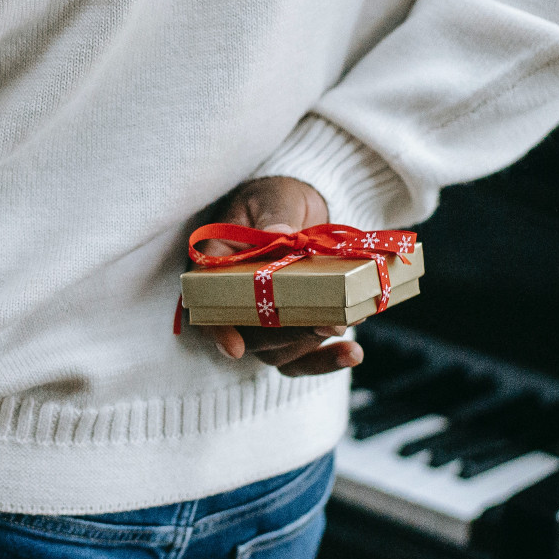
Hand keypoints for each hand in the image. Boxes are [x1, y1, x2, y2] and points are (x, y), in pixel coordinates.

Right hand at [196, 176, 363, 377]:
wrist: (302, 207)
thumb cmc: (277, 198)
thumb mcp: (275, 198)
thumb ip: (275, 216)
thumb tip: (278, 233)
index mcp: (217, 265)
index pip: (205, 302)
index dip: (216, 329)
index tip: (234, 348)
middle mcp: (234, 300)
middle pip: (248, 334)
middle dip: (288, 333)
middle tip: (327, 321)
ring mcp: (262, 321)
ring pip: (277, 351)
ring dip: (311, 342)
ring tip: (345, 322)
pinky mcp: (290, 330)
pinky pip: (300, 359)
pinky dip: (326, 361)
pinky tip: (353, 353)